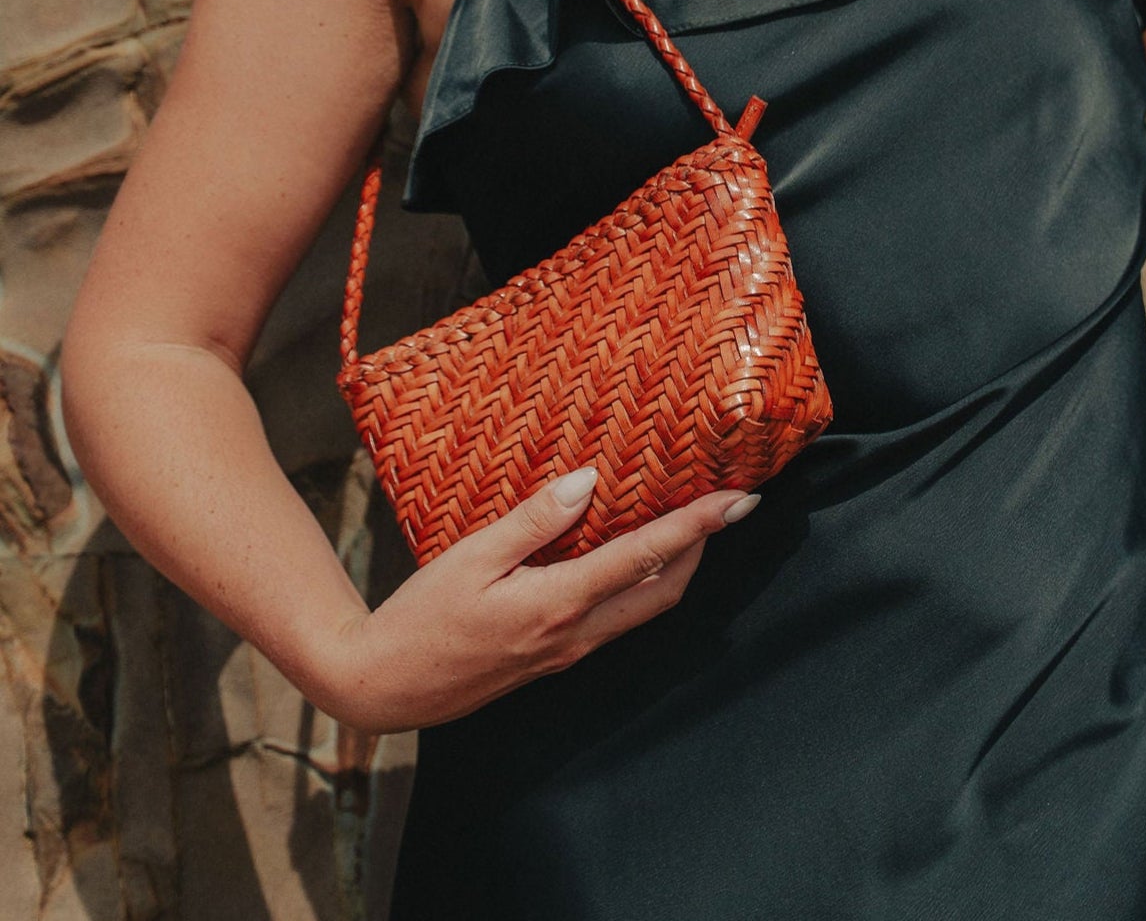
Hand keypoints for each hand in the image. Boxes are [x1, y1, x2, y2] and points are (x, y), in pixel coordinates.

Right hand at [317, 469, 759, 731]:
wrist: (386, 686)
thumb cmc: (422, 617)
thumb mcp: (471, 556)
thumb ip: (534, 520)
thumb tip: (589, 481)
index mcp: (556, 605)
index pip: (644, 556)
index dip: (696, 526)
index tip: (736, 500)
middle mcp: (573, 635)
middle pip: (662, 590)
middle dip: (703, 548)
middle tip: (731, 505)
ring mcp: (566, 652)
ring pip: (643, 609)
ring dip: (677, 566)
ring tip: (693, 524)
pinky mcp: (552, 657)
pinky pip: (615, 618)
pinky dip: (640, 583)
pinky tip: (631, 555)